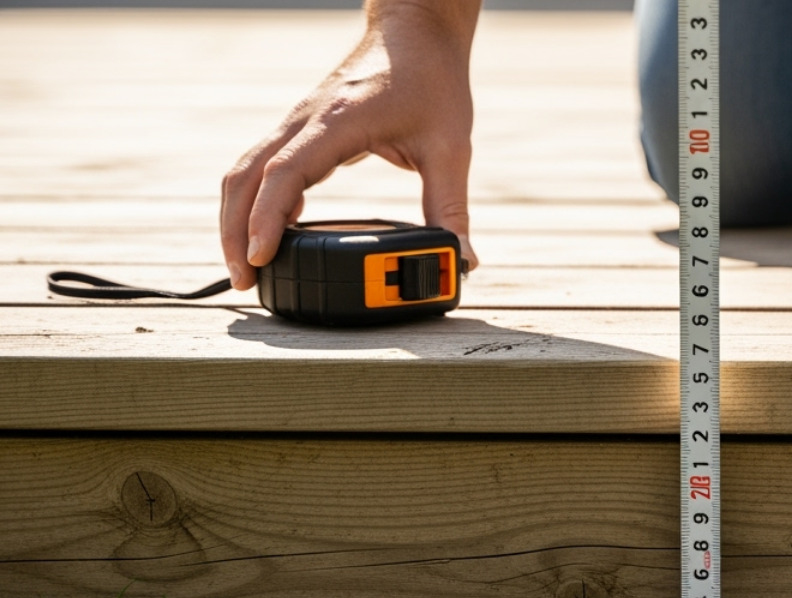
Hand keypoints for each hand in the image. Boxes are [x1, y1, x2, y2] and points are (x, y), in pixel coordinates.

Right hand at [220, 0, 481, 289]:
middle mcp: (306, 121)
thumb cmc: (432, 80)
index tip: (261, 257)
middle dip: (235, 231)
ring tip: (246, 266)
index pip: (285, 174)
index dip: (268, 218)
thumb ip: (451, 207)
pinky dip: (252, 201)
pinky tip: (266, 234)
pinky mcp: (302, 130)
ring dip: (235, 218)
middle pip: (246, 177)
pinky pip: (261, 167)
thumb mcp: (450, 147)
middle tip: (246, 279)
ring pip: (244, 171)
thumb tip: (462, 260)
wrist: (415, 30)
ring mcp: (298, 123)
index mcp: (337, 122)